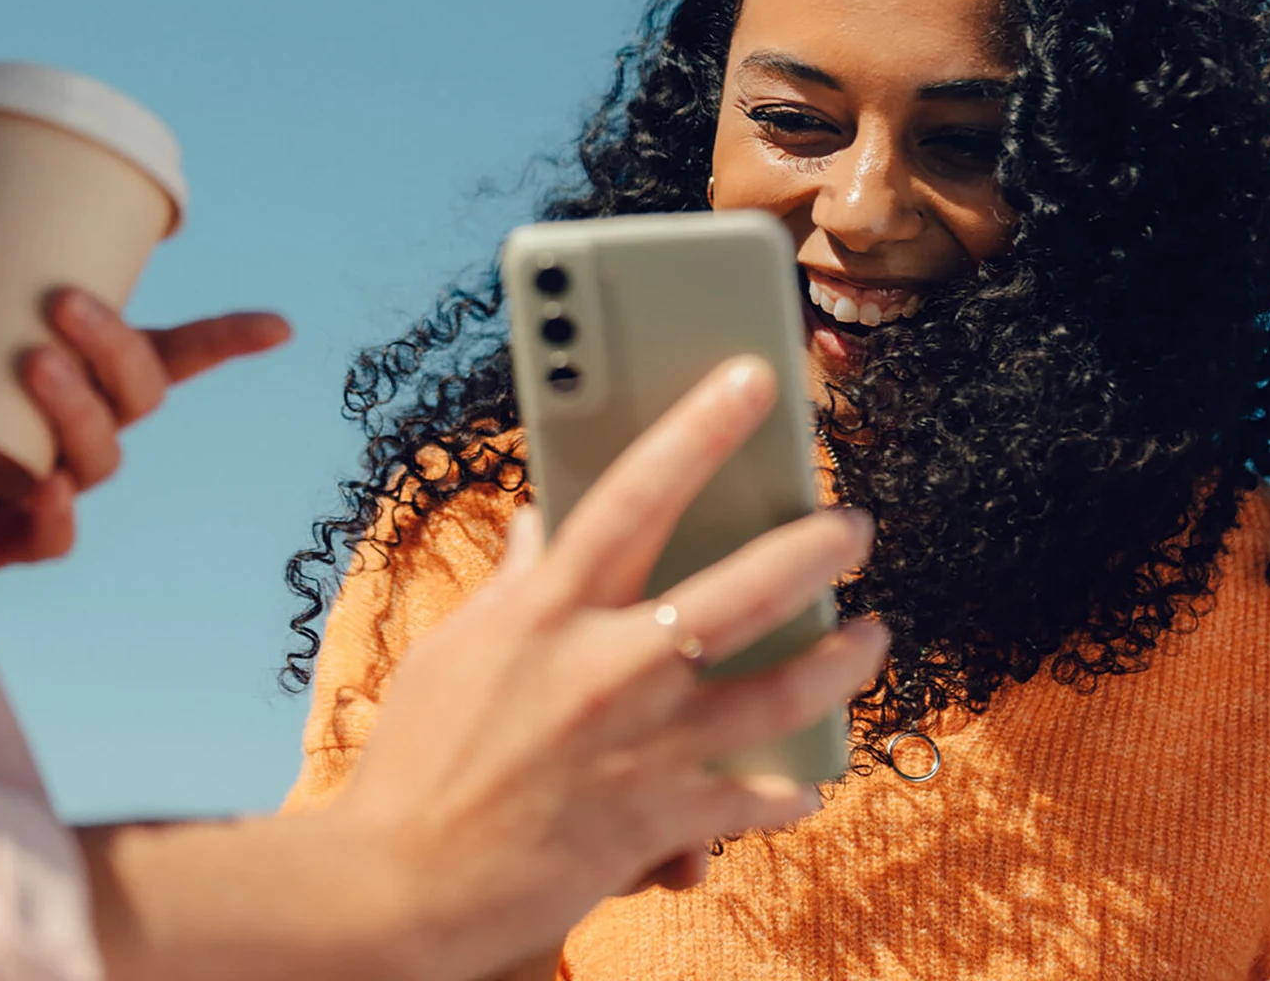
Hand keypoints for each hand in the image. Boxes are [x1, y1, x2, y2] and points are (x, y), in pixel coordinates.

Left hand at [0, 239, 289, 584]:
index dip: (224, 343)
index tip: (280, 327)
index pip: (163, 360)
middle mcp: (70, 436)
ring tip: (34, 363)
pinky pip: (50, 538)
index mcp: (69, 380)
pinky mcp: (0, 542)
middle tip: (64, 306)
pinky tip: (45, 484)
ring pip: (100, 456)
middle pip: (134, 398)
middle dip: (116, 349)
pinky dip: (55, 513)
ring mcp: (42, 489)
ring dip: (81, 407)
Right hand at [327, 356, 886, 976]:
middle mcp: (605, 666)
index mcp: (545, 611)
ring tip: (871, 637)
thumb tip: (533, 523)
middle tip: (852, 526)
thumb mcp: (450, 652)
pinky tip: (807, 782)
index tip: (751, 381)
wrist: (398, 888)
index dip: (698, 428)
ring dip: (839, 660)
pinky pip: (754, 798)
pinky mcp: (660, 819)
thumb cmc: (414, 762)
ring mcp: (641, 744)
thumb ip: (507, 586)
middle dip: (813, 547)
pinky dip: (785, 790)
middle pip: (740, 587)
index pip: (633, 494)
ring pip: (779, 689)